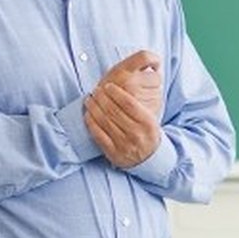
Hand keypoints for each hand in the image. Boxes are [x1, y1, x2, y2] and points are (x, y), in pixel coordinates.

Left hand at [84, 51, 163, 167]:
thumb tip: (130, 78)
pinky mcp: (113, 153)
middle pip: (114, 111)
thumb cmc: (147, 132)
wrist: (149, 159)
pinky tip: (88, 114)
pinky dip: (91, 122)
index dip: (116, 92)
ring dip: (94, 108)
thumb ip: (139, 102)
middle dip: (102, 97)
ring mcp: (124, 145)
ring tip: (90, 99)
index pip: (129, 103)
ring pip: (104, 121)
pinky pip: (98, 135)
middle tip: (96, 90)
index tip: (108, 85)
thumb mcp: (150, 117)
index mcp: (148, 123)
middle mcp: (137, 134)